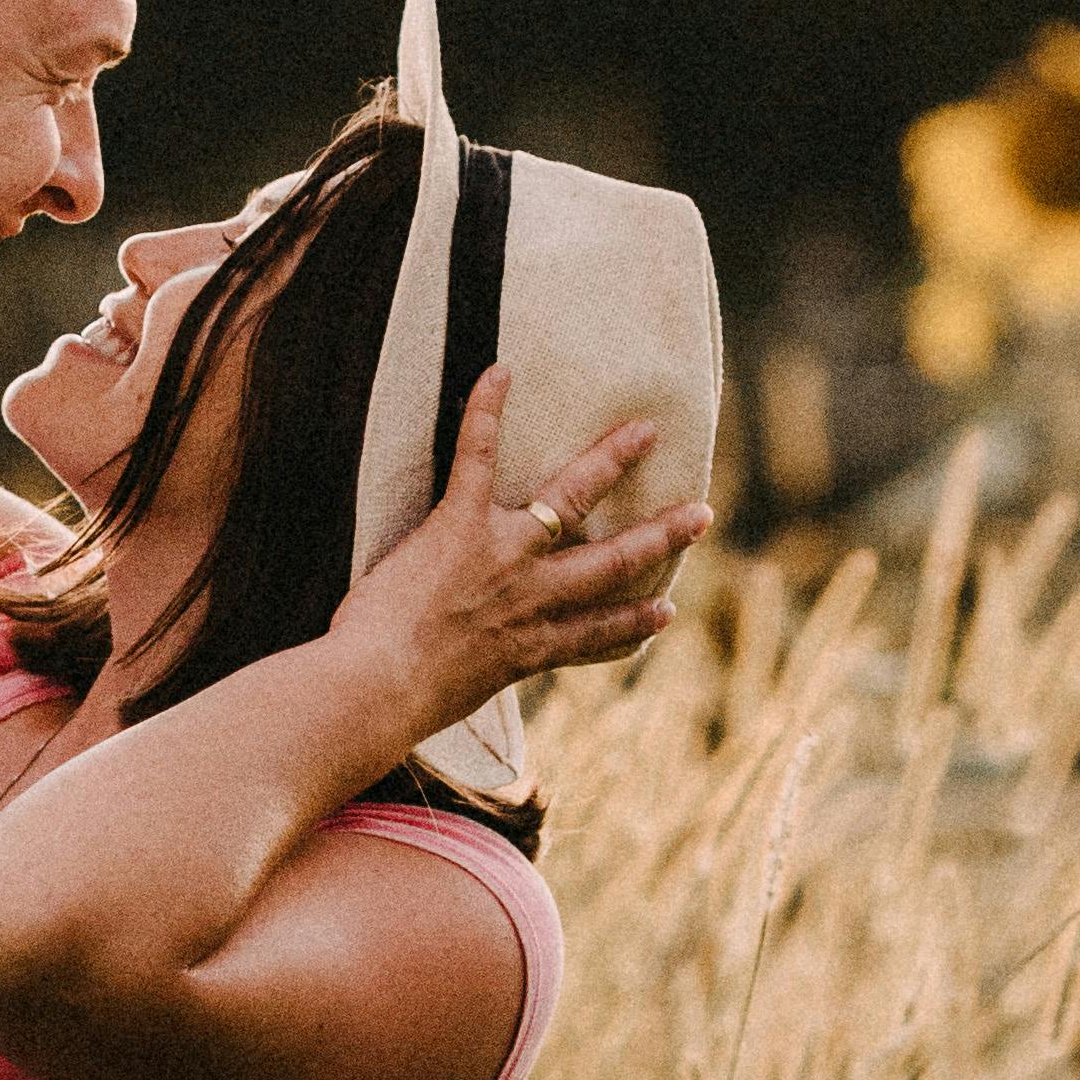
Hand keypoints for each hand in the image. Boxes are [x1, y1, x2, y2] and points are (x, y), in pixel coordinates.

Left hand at [330, 365, 708, 755]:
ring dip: (611, 459)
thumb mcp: (451, 701)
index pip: (595, 633)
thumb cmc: (395, 707)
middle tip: (701, 513)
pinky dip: (486, 411)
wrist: (378, 688)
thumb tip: (444, 692)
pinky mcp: (461, 523)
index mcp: (530, 647)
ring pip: (572, 498)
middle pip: (611, 561)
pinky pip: (479, 456)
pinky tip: (499, 371)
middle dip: (660, 536)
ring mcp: (502, 555)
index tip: (666, 609)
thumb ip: (467, 680)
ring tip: (645, 430)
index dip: (633, 621)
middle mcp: (532, 598)